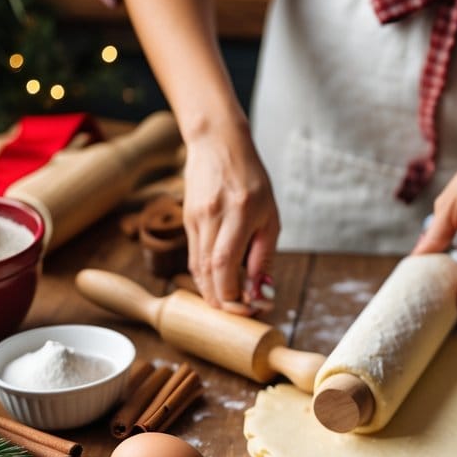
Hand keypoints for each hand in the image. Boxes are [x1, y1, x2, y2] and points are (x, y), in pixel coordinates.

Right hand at [182, 136, 279, 312]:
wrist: (216, 143)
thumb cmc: (252, 180)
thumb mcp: (270, 216)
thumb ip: (264, 257)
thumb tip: (262, 295)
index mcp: (239, 211)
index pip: (225, 265)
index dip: (233, 295)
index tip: (250, 307)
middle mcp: (213, 216)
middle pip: (207, 273)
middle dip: (222, 301)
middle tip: (241, 313)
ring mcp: (195, 219)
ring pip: (197, 269)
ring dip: (212, 293)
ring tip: (232, 302)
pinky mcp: (186, 222)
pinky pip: (193, 258)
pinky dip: (205, 277)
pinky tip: (218, 284)